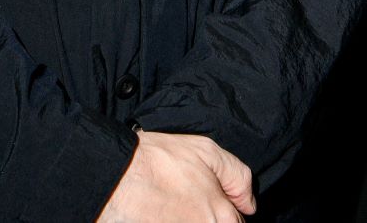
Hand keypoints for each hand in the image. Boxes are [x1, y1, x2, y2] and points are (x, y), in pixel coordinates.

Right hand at [97, 131, 255, 222]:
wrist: (117, 177)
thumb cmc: (157, 160)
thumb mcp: (206, 151)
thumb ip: (237, 177)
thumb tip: (249, 203)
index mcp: (221, 215)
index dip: (227, 212)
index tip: (211, 203)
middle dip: (208, 217)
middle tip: (188, 203)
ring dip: (190, 218)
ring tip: (173, 208)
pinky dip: (172, 221)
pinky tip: (163, 213)